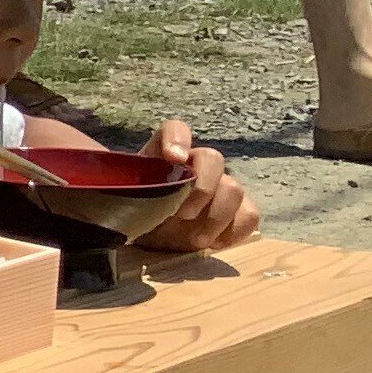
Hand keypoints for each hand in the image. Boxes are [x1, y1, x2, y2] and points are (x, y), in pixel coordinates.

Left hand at [133, 116, 258, 253]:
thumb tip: (127, 191)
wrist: (148, 232)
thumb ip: (127, 188)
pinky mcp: (236, 212)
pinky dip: (234, 232)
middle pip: (214, 158)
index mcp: (164, 154)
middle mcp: (196, 165)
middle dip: (201, 189)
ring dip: (216, 217)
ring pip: (235, 189)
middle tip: (181, 215)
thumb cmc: (132, 208)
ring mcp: (220, 187)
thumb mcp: (121, 197)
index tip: (173, 158)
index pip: (175, 128)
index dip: (178, 139)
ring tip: (194, 240)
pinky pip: (250, 216)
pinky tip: (213, 243)